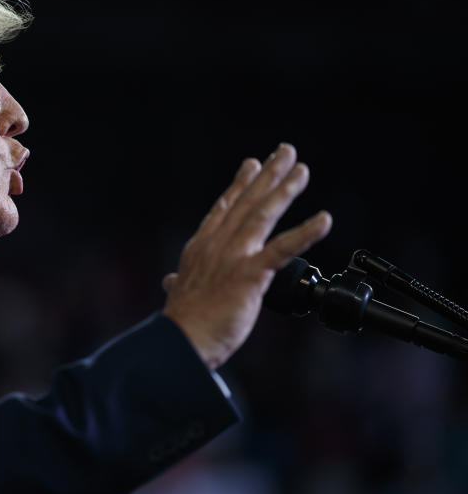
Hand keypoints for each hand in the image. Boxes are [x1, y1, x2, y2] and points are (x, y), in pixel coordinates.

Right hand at [162, 143, 331, 368]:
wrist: (180, 341)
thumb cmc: (181, 323)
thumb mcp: (178, 295)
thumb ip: (178, 282)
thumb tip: (170, 281)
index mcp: (200, 249)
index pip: (223, 210)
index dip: (239, 186)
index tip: (251, 165)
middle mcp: (216, 245)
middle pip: (246, 203)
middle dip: (267, 175)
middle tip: (285, 152)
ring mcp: (233, 257)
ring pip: (263, 215)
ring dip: (284, 190)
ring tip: (302, 170)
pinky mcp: (250, 274)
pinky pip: (283, 248)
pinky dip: (306, 232)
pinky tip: (324, 219)